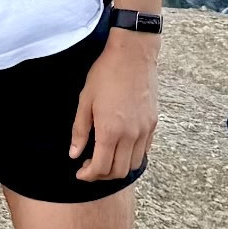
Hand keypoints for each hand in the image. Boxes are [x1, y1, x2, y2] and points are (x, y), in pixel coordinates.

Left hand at [71, 32, 158, 181]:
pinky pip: (144, 151)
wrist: (133, 53)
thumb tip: (74, 153)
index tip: (80, 173)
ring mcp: (144, 130)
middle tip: (90, 167)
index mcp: (110, 130)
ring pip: (133, 165)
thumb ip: (80, 130)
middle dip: (102, 175)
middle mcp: (130, 135)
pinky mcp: (153, 123)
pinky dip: (132, 156)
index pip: (101, 168)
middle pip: (118, 172)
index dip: (88, 175)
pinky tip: (121, 147)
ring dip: (118, 169)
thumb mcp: (85, 100)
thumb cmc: (106, 73)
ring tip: (106, 159)